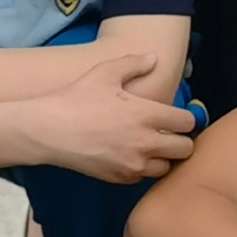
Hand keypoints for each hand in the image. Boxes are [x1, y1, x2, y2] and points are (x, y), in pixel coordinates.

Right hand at [33, 49, 201, 183]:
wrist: (49, 131)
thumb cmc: (76, 98)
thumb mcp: (104, 72)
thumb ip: (134, 64)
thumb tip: (154, 58)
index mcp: (147, 114)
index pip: (188, 122)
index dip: (185, 118)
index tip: (176, 116)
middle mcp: (146, 142)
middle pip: (185, 149)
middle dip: (180, 140)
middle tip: (168, 133)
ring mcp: (133, 164)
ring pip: (167, 168)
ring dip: (163, 157)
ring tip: (149, 146)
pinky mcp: (120, 178)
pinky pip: (143, 177)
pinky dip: (141, 168)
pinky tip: (130, 155)